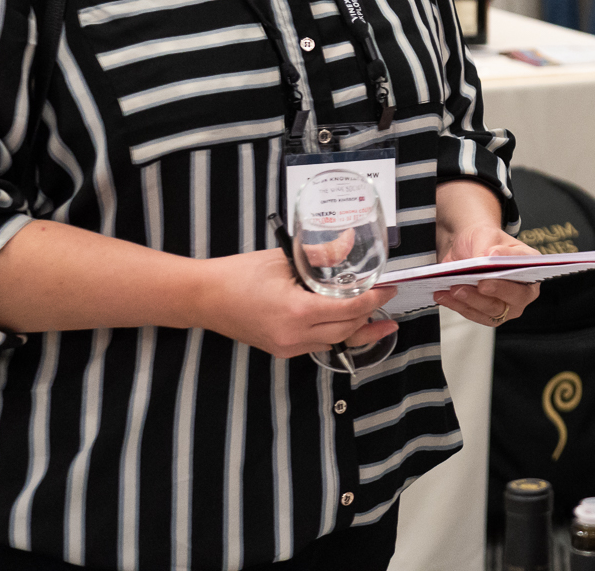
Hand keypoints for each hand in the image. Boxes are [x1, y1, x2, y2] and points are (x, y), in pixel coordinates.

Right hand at [191, 248, 397, 357]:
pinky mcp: (281, 350)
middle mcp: (294, 335)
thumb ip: (320, 255)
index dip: (375, 298)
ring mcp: (287, 347)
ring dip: (356, 328)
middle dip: (371, 315)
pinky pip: (318, 344)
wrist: (205, 297)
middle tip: (386, 299)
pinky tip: (347, 324)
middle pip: (347, 329)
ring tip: (378, 319)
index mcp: (297, 311)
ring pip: (334, 341)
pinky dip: (335, 334)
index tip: (390, 288)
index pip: (350, 308)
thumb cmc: (240, 274)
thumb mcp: (284, 260)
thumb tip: (351, 243)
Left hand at [434, 222, 541, 327]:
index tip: (492, 266)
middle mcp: (524, 289)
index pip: (526, 271)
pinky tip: (444, 295)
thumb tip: (489, 256)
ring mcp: (507, 305)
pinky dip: (457, 305)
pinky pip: (474, 314)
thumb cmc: (484, 240)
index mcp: (530, 265)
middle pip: (514, 297)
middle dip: (493, 291)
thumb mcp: (486, 235)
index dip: (513, 272)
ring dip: (471, 300)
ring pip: (492, 310)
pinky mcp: (488, 314)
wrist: (469, 249)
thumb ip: (488, 245)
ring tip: (454, 288)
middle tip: (478, 284)